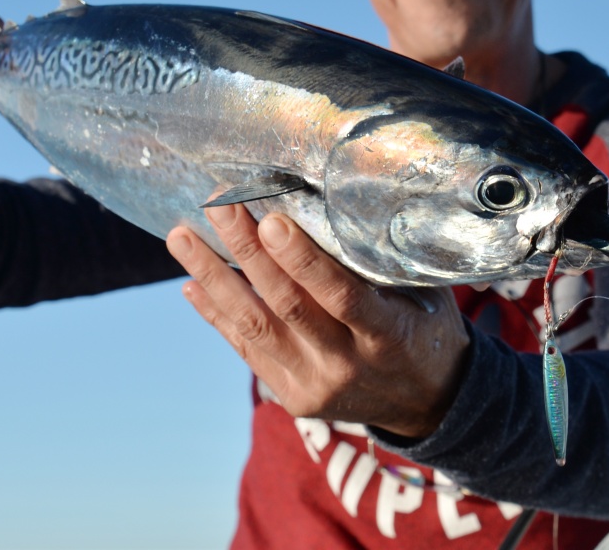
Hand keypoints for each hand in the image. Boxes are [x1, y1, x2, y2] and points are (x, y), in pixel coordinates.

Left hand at [167, 204, 469, 438]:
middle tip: (216, 206)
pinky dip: (217, 315)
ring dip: (214, 278)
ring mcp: (315, 386)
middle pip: (287, 305)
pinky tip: (192, 283)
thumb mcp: (425, 295)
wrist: (426, 403)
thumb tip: (337, 204)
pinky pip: (247, 351)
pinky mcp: (293, 398)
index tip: (270, 219)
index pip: (342, 296)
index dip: (304, 260)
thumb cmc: (426, 330)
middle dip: (247, 251)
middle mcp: (347, 365)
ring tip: (182, 237)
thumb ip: (383, 262)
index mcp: (389, 335)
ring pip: (255, 327)